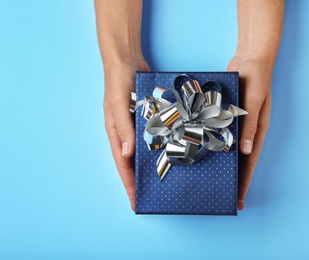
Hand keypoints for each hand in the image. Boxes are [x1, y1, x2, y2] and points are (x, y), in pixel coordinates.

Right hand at [104, 58, 149, 210]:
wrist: (127, 59)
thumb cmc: (117, 81)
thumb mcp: (118, 104)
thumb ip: (123, 128)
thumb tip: (127, 154)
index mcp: (115, 132)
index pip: (122, 164)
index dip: (129, 184)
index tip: (135, 202)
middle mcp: (126, 132)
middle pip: (133, 162)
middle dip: (141, 180)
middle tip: (152, 196)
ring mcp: (138, 125)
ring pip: (145, 150)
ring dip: (152, 164)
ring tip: (163, 181)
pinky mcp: (148, 117)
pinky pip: (155, 135)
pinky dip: (161, 145)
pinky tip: (172, 152)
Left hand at [227, 56, 272, 209]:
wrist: (252, 56)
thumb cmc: (257, 78)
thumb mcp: (254, 102)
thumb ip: (250, 125)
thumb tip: (246, 151)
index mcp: (259, 129)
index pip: (251, 162)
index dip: (245, 181)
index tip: (239, 199)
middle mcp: (249, 129)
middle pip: (241, 160)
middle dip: (235, 179)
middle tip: (225, 195)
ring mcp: (239, 122)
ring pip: (231, 148)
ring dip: (225, 163)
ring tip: (215, 179)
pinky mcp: (229, 114)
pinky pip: (223, 132)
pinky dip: (217, 143)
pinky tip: (207, 151)